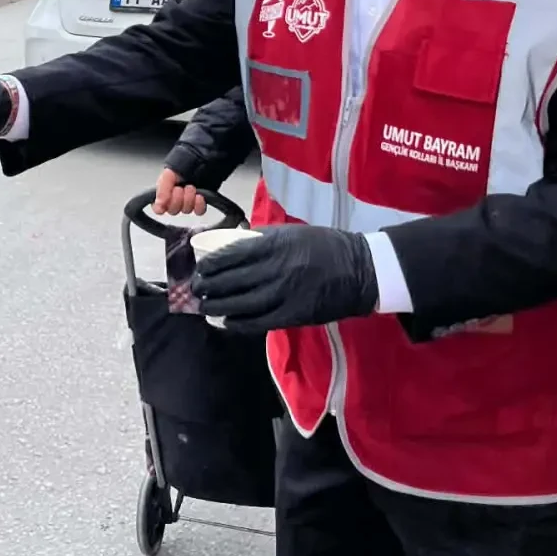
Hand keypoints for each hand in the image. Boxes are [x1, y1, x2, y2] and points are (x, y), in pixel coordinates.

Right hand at [154, 167, 205, 216]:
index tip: (168, 197)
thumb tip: (159, 205)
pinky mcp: (199, 204)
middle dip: (178, 199)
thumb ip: (162, 190)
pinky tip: (199, 196)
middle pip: (173, 211)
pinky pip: (199, 211)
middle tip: (180, 188)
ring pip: (186, 210)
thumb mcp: (168, 175)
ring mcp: (187, 203)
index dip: (162, 206)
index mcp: (163, 193)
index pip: (158, 208)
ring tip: (190, 186)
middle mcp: (175, 200)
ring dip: (189, 199)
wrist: (200, 161)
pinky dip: (199, 204)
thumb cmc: (183, 166)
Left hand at [192, 224, 378, 331]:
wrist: (361, 270)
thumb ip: (264, 239)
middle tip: (195, 288)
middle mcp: (278, 269)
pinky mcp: (295, 314)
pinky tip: (228, 322)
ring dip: (220, 306)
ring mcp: (286, 293)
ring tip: (204, 306)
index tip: (201, 267)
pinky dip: (241, 323)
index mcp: (277, 245)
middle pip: (234, 280)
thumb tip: (234, 243)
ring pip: (243, 303)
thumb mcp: (293, 233)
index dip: (213, 263)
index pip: (234, 254)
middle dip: (210, 285)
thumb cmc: (325, 247)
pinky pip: (261, 322)